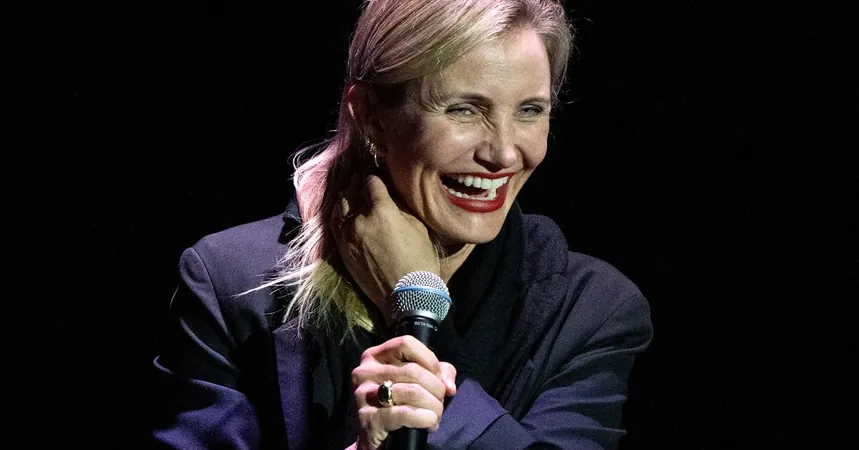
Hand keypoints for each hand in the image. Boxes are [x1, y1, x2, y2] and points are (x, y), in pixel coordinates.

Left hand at [331, 173, 439, 320]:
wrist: (406, 295)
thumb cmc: (419, 260)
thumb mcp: (417, 226)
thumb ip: (400, 206)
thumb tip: (389, 192)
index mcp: (381, 210)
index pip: (371, 181)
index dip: (374, 174)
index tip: (376, 172)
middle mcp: (360, 219)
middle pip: (352, 191)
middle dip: (357, 182)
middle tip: (361, 178)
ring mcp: (347, 235)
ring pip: (340, 206)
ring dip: (345, 196)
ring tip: (350, 191)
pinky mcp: (342, 249)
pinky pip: (335, 225)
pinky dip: (338, 214)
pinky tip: (343, 210)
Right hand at [351, 335, 456, 449]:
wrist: (379, 441)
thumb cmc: (398, 405)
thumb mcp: (419, 382)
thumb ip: (438, 373)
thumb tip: (449, 386)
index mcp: (374, 356)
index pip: (406, 343)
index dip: (429, 360)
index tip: (438, 377)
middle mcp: (365, 371)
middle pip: (413, 370)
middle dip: (436, 388)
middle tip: (440, 401)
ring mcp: (363, 395)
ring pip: (412, 391)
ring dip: (433, 406)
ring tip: (436, 415)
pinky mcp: (368, 419)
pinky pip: (405, 413)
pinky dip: (425, 418)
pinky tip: (430, 423)